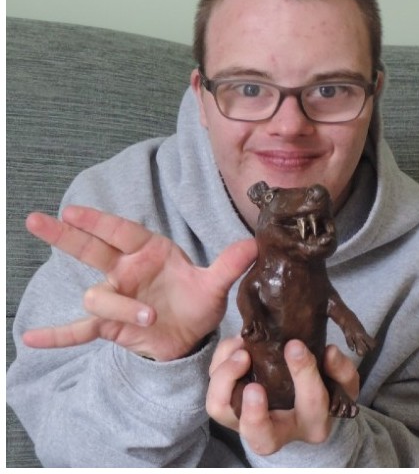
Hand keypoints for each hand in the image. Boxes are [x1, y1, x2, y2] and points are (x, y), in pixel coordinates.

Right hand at [22, 206, 256, 360]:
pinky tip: (32, 338)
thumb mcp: (215, 285)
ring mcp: (117, 298)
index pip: (122, 231)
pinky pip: (81, 330)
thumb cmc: (198, 302)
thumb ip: (229, 265)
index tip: (73, 210)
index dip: (99, 221)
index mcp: (150, 252)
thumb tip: (254, 244)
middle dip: (68, 236)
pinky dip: (60, 334)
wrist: (190, 336)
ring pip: (100, 296)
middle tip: (38, 220)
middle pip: (91, 250)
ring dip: (118, 306)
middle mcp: (127, 271)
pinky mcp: (111, 326)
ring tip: (147, 318)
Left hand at [207, 337, 358, 454]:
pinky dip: (220, 364)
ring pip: (223, 411)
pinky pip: (214, 390)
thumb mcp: (340, 382)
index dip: (304, 374)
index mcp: (312, 422)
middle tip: (253, 379)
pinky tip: (237, 345)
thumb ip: (341, 370)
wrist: (300, 406)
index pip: (312, 403)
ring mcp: (247, 420)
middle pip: (259, 435)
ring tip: (241, 351)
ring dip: (226, 379)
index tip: (295, 346)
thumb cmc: (323, 390)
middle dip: (254, 412)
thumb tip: (329, 352)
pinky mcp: (229, 406)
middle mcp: (277, 430)